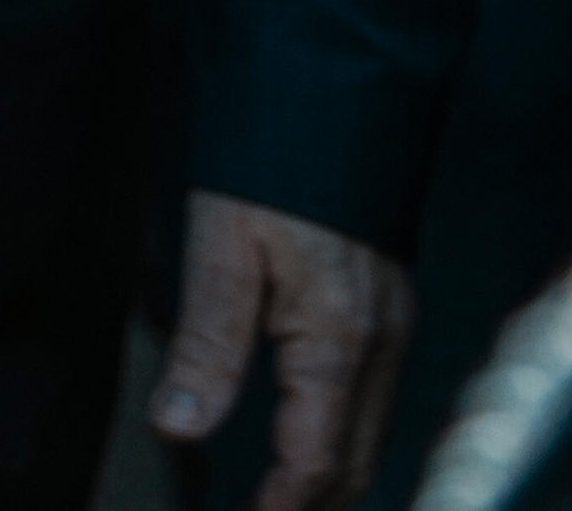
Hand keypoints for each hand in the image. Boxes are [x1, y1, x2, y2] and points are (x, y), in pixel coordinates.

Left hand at [153, 190, 409, 510]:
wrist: (330, 101)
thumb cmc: (270, 171)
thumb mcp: (221, 250)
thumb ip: (205, 345)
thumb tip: (179, 428)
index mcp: (340, 341)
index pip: (317, 460)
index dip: (281, 507)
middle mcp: (381, 346)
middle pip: (354, 463)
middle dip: (310, 504)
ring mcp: (393, 329)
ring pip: (368, 436)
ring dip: (326, 478)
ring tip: (274, 501)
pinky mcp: (388, 312)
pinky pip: (371, 401)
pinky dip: (340, 438)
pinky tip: (303, 442)